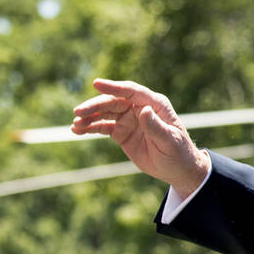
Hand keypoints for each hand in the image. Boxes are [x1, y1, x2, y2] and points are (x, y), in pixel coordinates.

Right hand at [71, 79, 209, 195]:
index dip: (114, 87)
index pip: (132, 91)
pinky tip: (77, 130)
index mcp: (154, 104)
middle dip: (95, 106)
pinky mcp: (122, 132)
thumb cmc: (179, 153)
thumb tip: (143, 110)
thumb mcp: (170, 141)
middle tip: (78, 112)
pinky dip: (90, 128)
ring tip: (75, 125)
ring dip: (89, 117)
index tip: (96, 83)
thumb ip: (156, 127)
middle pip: (114, 102)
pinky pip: (103, 126)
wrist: (178, 169)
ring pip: (105, 113)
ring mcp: (129, 119)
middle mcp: (139, 108)